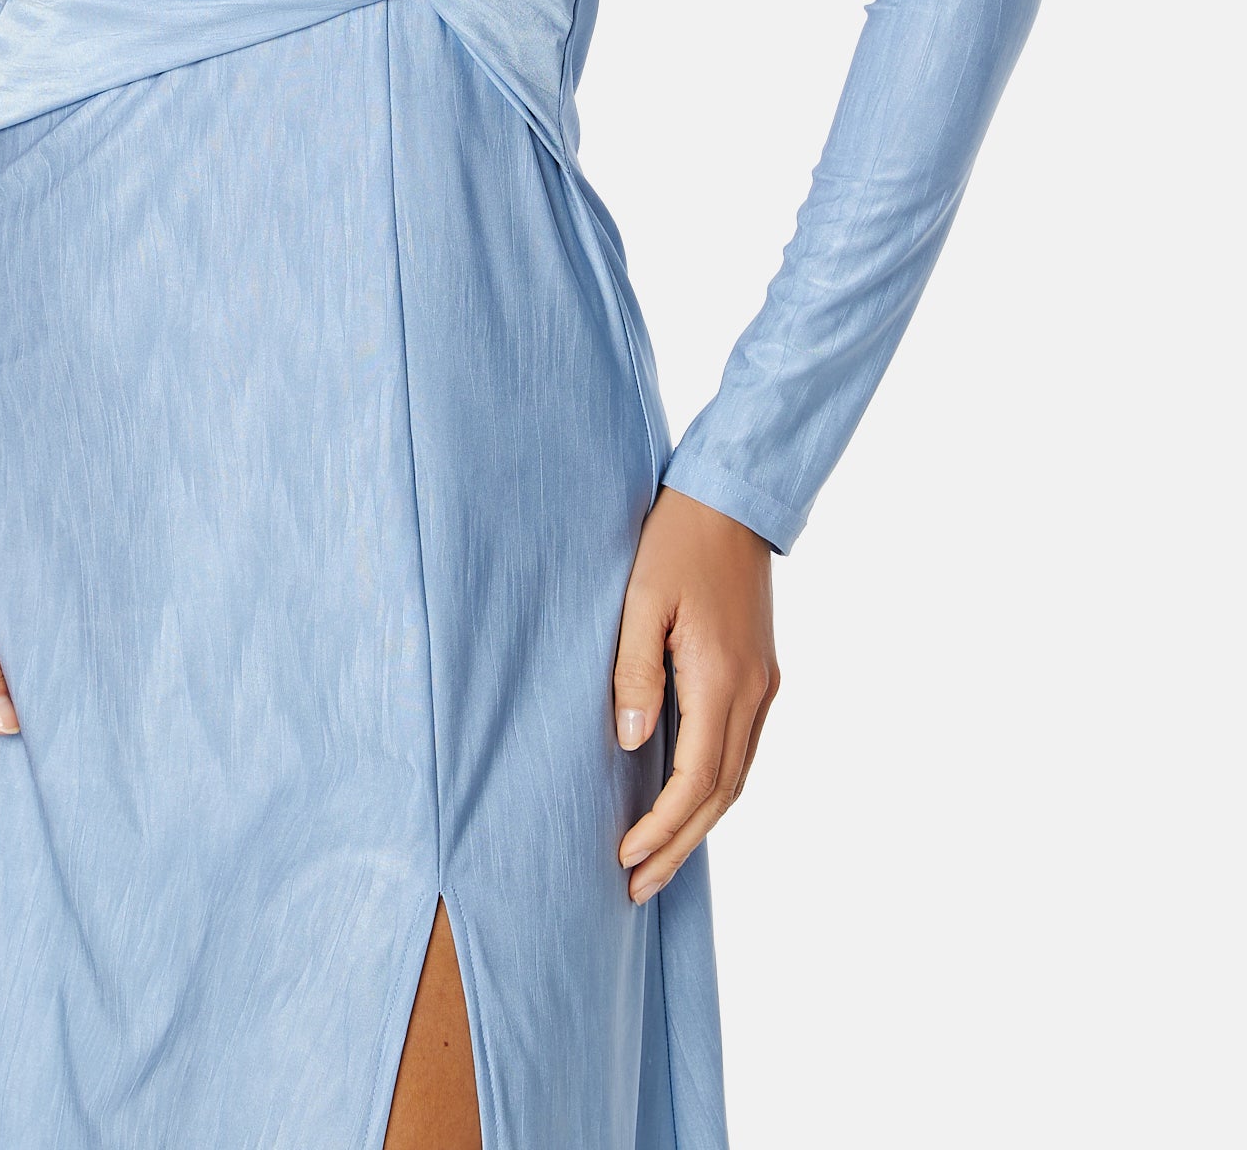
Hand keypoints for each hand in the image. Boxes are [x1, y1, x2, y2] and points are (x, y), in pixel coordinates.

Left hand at [612, 484, 778, 903]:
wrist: (731, 500)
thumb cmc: (674, 542)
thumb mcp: (639, 599)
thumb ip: (633, 671)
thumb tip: (633, 742)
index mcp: (721, 677)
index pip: (696, 779)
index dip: (662, 827)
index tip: (625, 858)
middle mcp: (753, 691)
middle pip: (721, 794)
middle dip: (679, 846)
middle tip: (637, 888)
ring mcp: (763, 685)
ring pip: (737, 777)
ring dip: (698, 824)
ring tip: (657, 861)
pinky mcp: (762, 675)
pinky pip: (742, 749)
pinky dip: (715, 788)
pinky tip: (686, 803)